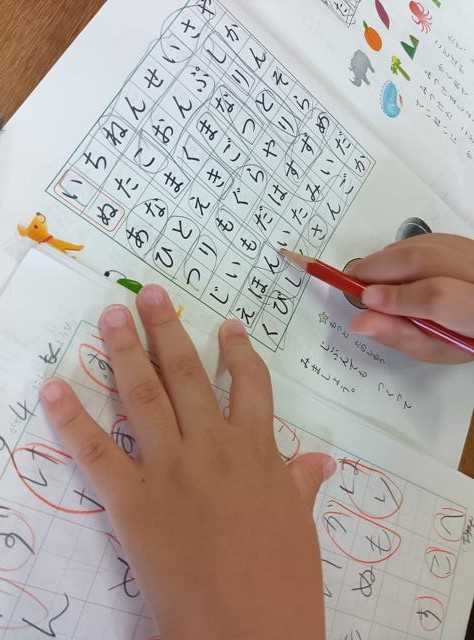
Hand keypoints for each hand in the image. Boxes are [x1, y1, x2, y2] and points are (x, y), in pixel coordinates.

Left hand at [40, 285, 334, 639]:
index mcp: (257, 450)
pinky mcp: (134, 500)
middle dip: (168, 330)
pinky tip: (55, 389)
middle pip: (188, 374)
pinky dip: (73, 419)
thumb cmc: (283, 581)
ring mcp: (171, 468)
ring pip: (145, 395)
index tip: (226, 325)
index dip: (238, 351)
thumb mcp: (299, 525)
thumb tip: (323, 460)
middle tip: (151, 295)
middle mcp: (213, 445)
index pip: (250, 385)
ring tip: (111, 316)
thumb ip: (302, 483)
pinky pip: (98, 452)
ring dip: (124, 351)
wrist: (248, 632)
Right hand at [348, 233, 473, 363]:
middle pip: (425, 260)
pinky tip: (394, 269)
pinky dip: (403, 251)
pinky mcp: (466, 242)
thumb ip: (399, 334)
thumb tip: (361, 321)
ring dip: (389, 259)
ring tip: (371, 279)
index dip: (396, 296)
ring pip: (425, 244)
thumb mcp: (434, 348)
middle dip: (381, 268)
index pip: (436, 297)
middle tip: (352, 282)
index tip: (364, 300)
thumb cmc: (464, 336)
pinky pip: (429, 239)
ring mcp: (473, 253)